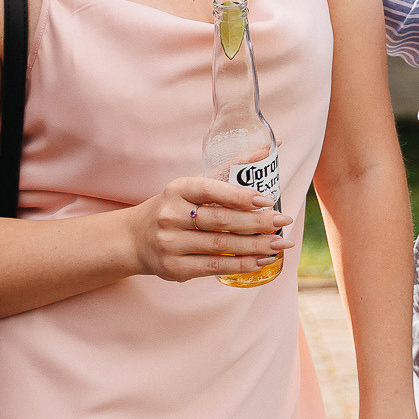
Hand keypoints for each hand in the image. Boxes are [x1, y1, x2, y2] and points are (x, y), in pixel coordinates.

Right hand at [129, 176, 292, 281]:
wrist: (135, 238)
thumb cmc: (176, 207)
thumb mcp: (194, 185)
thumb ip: (230, 169)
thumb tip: (267, 150)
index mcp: (178, 189)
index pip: (210, 189)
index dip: (240, 195)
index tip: (267, 200)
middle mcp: (171, 215)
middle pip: (221, 220)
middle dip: (256, 222)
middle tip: (282, 221)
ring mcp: (171, 243)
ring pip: (221, 246)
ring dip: (255, 246)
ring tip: (279, 243)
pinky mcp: (175, 268)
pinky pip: (214, 267)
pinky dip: (241, 265)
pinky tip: (261, 260)